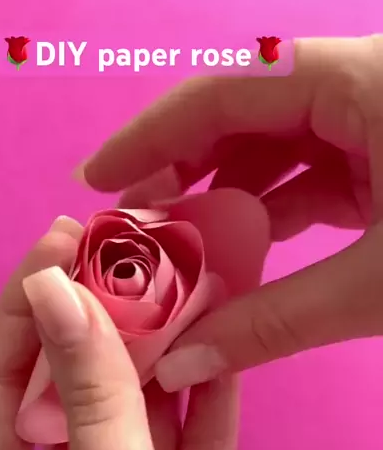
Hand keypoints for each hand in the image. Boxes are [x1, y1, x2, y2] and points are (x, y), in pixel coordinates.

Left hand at [0, 218, 328, 449]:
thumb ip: (94, 406)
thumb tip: (58, 295)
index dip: (23, 313)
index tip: (62, 242)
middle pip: (69, 399)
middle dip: (100, 328)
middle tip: (138, 253)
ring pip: (139, 424)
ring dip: (160, 361)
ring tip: (186, 286)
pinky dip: (207, 411)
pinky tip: (220, 356)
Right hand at [78, 35, 382, 390]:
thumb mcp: (378, 286)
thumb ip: (276, 323)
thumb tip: (179, 368)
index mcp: (360, 81)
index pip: (227, 89)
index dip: (152, 135)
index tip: (95, 182)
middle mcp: (363, 85)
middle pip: (246, 115)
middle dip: (186, 174)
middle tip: (135, 233)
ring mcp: (379, 118)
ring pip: (280, 145)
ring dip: (228, 201)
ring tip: (180, 256)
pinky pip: (316, 169)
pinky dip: (274, 211)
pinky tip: (241, 256)